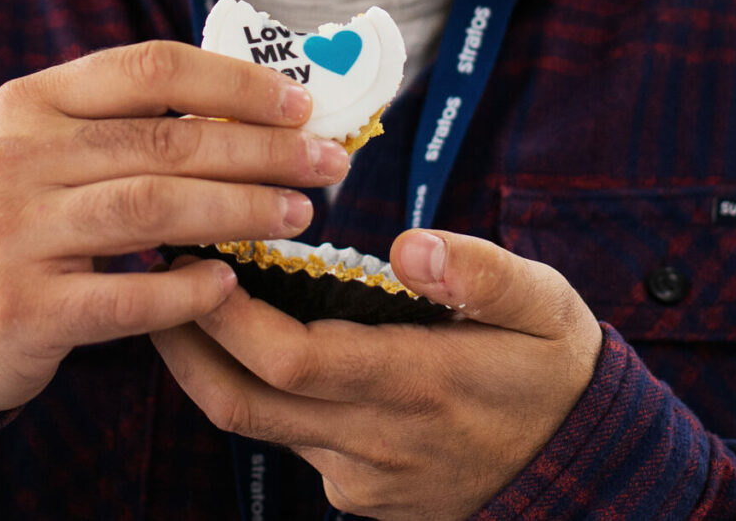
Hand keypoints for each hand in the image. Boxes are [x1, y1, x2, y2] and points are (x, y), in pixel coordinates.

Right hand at [0, 41, 353, 411]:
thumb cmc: (15, 222)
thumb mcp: (45, 152)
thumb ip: (125, 125)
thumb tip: (254, 107)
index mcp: (30, 102)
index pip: (149, 69)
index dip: (234, 82)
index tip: (301, 102)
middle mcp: (15, 158)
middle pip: (163, 143)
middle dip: (261, 152)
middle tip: (327, 165)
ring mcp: (13, 234)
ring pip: (151, 209)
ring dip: (240, 211)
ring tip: (299, 217)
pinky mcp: (20, 308)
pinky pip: (124, 298)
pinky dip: (186, 290)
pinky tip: (228, 284)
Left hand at [150, 229, 603, 520]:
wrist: (580, 464)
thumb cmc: (554, 368)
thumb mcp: (544, 307)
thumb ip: (481, 274)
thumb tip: (413, 243)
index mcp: (417, 386)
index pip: (292, 361)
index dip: (228, 317)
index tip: (195, 258)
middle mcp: (376, 443)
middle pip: (244, 403)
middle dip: (185, 341)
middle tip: (155, 272)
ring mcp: (359, 478)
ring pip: (256, 424)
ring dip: (210, 364)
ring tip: (184, 294)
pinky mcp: (355, 493)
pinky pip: (286, 439)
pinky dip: (255, 389)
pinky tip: (248, 339)